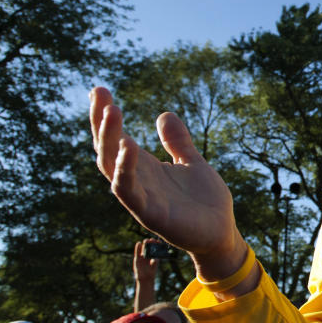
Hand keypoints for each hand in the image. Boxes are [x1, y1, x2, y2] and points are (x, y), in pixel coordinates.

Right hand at [90, 87, 246, 278]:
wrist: (222, 232)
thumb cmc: (204, 201)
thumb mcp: (192, 162)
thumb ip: (177, 142)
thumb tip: (164, 115)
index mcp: (145, 168)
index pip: (116, 139)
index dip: (105, 116)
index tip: (99, 90)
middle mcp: (137, 181)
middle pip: (107, 149)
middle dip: (100, 122)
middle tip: (99, 93)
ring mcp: (141, 197)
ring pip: (112, 167)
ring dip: (109, 139)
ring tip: (112, 112)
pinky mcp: (151, 214)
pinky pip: (130, 191)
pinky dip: (126, 170)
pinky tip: (129, 147)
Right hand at [133, 239, 158, 283]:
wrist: (145, 278)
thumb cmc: (151, 272)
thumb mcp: (153, 267)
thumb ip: (154, 262)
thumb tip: (155, 259)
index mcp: (154, 256)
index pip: (155, 248)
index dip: (156, 244)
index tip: (157, 241)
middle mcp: (148, 255)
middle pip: (149, 247)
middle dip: (150, 243)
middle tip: (151, 240)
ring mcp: (142, 256)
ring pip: (143, 248)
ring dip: (144, 244)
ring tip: (145, 241)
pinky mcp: (137, 258)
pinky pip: (137, 252)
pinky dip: (137, 248)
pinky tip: (138, 243)